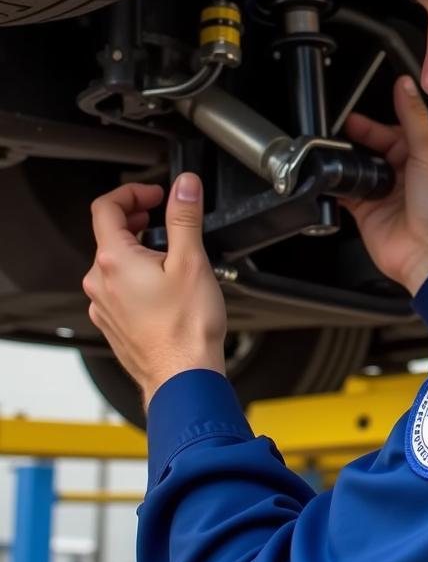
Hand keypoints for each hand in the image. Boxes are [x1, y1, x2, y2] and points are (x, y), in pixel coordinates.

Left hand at [83, 173, 226, 411]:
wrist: (182, 375)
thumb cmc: (186, 327)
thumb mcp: (192, 260)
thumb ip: (184, 216)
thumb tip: (184, 186)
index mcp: (114, 260)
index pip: (106, 208)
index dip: (132, 193)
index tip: (155, 195)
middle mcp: (100, 282)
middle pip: (109, 234)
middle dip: (137, 218)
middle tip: (164, 215)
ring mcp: (103, 305)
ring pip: (114, 262)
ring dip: (138, 247)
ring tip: (170, 252)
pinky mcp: (112, 322)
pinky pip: (118, 287)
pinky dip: (136, 274)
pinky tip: (164, 284)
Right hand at [338, 76, 427, 294]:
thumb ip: (413, 117)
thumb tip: (405, 86)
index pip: (405, 131)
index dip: (381, 124)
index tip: (359, 118)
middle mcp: (418, 175)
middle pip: (383, 148)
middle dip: (362, 140)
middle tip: (341, 132)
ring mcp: (394, 194)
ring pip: (367, 168)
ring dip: (351, 161)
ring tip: (333, 150)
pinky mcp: (373, 213)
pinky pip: (352, 193)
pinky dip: (340, 185)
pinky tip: (331, 175)